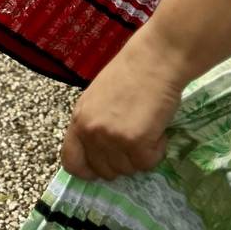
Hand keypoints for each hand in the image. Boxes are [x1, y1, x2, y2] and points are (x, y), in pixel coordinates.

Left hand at [60, 31, 186, 180]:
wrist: (156, 58)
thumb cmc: (132, 71)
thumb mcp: (99, 96)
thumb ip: (95, 122)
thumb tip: (102, 151)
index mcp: (80, 119)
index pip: (71, 161)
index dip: (87, 170)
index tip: (100, 169)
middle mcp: (92, 132)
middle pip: (104, 170)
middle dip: (123, 160)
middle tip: (136, 140)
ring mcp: (113, 138)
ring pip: (128, 169)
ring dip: (141, 154)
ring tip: (148, 127)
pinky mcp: (136, 142)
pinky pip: (148, 162)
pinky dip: (157, 150)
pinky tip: (159, 129)